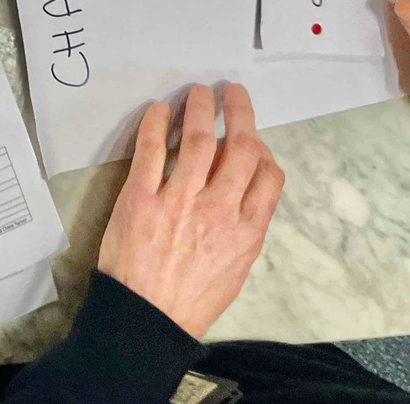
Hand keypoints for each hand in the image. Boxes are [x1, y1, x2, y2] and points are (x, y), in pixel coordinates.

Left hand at [98, 83, 284, 338]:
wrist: (146, 318)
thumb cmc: (191, 297)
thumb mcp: (236, 267)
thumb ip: (244, 226)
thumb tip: (245, 188)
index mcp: (246, 231)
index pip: (269, 175)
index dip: (263, 150)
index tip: (252, 138)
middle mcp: (218, 210)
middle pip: (239, 148)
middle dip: (240, 112)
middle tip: (232, 92)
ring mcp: (179, 201)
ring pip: (196, 140)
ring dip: (200, 108)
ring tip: (198, 92)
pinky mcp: (141, 197)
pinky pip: (151, 149)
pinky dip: (155, 123)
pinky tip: (159, 109)